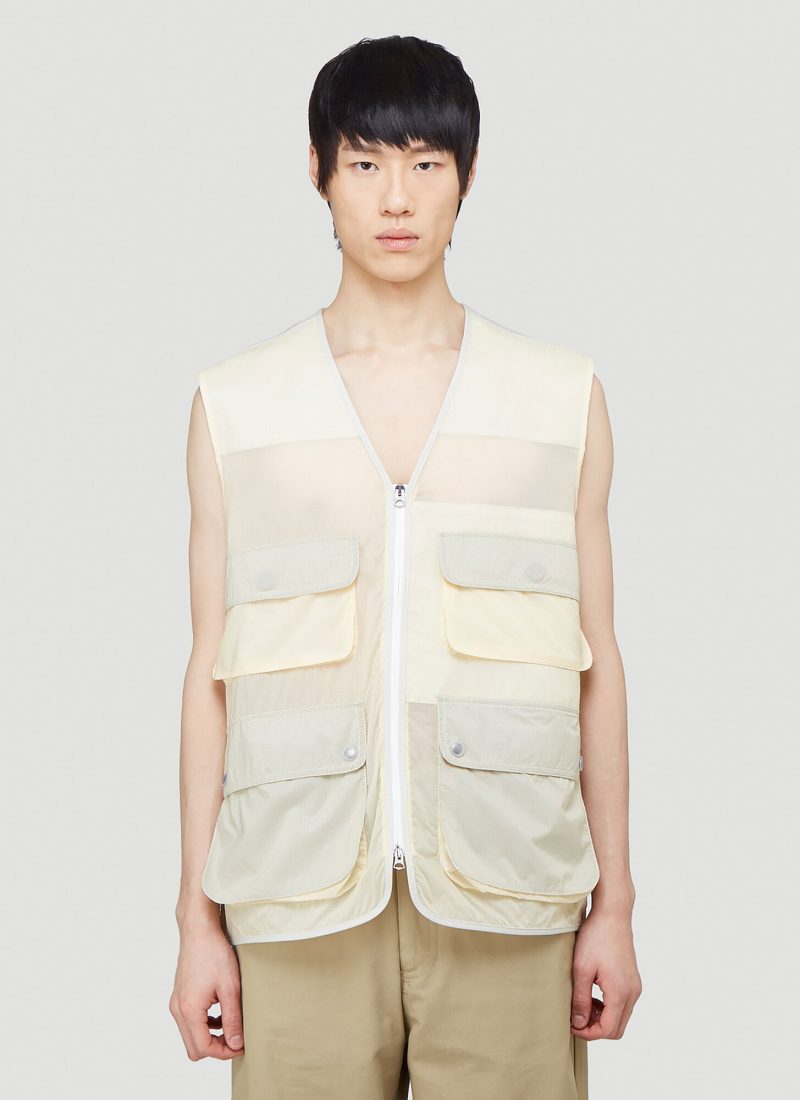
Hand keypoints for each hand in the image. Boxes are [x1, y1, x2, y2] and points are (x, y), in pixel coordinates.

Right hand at [170, 924, 244, 1060]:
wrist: (199, 930)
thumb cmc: (214, 953)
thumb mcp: (230, 987)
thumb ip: (232, 1019)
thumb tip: (236, 1044)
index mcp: (189, 1010)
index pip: (203, 1048)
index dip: (224, 1052)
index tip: (241, 1046)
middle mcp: (177, 1009)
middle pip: (193, 1047)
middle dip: (216, 1048)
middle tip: (236, 1039)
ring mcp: (176, 1003)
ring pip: (190, 1035)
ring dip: (210, 1036)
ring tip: (231, 1025)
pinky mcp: (179, 996)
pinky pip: (189, 1022)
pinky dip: (204, 1024)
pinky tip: (220, 1013)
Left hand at [570, 905, 641, 1040]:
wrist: (612, 914)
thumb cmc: (595, 937)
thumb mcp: (581, 969)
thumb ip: (581, 1000)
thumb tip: (579, 1024)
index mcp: (620, 992)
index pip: (608, 1029)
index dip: (588, 1033)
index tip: (571, 1024)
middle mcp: (633, 992)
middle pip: (617, 1028)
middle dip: (595, 1028)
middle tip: (576, 1016)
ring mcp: (635, 986)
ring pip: (621, 1017)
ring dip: (602, 1018)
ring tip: (583, 1004)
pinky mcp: (632, 979)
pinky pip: (623, 1004)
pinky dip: (609, 1007)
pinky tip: (593, 994)